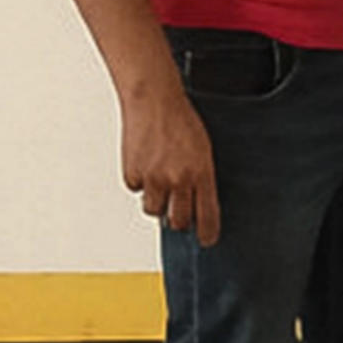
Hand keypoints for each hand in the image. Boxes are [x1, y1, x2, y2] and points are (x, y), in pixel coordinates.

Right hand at [120, 86, 219, 246]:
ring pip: (154, 210)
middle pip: (178, 220)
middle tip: (178, 210)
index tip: (207, 240)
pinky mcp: (134, 173)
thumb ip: (200, 176)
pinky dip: (140, 182)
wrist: (155, 101)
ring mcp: (154, 178)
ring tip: (161, 179)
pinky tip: (146, 162)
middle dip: (179, 220)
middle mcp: (178, 178)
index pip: (207, 213)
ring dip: (158, 201)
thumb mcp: (203, 148)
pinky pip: (137, 190)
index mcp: (202, 172)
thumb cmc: (182, 121)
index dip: (207, 232)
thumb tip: (196, 201)